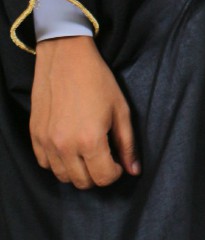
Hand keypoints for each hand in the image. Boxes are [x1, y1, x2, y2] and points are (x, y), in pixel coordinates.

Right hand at [31, 33, 138, 188]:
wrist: (66, 57)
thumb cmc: (97, 80)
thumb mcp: (121, 110)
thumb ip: (127, 144)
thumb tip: (134, 171)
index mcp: (90, 140)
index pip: (104, 178)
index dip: (115, 173)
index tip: (118, 161)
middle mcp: (65, 145)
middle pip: (83, 182)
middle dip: (98, 174)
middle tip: (104, 157)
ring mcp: (47, 142)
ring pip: (63, 176)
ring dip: (78, 171)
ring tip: (87, 153)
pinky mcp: (35, 135)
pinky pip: (45, 164)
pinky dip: (58, 163)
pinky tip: (69, 148)